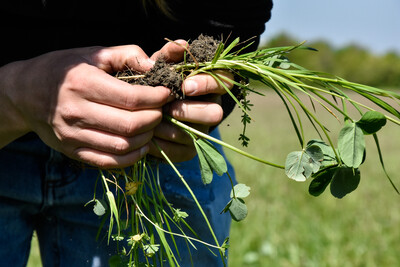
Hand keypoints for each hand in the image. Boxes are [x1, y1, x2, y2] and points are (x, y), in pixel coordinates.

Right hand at [1, 45, 172, 167]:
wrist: (24, 94)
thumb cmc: (64, 69)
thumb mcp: (92, 53)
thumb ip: (126, 55)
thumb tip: (155, 67)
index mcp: (83, 83)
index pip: (131, 99)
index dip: (156, 98)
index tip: (167, 94)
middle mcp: (76, 112)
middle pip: (130, 125)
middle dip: (155, 118)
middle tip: (161, 111)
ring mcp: (73, 135)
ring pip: (123, 146)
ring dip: (146, 138)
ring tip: (152, 126)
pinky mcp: (72, 151)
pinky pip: (108, 162)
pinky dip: (131, 158)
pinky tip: (140, 145)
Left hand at [148, 40, 233, 161]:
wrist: (141, 109)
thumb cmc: (155, 81)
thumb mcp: (160, 66)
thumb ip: (170, 54)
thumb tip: (182, 44)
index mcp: (210, 85)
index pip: (224, 82)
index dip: (208, 84)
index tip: (185, 85)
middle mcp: (212, 108)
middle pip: (216, 113)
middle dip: (190, 111)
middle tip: (168, 108)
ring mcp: (202, 131)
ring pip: (197, 134)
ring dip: (172, 127)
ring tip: (152, 120)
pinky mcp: (189, 150)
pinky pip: (183, 151)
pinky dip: (163, 144)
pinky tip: (148, 135)